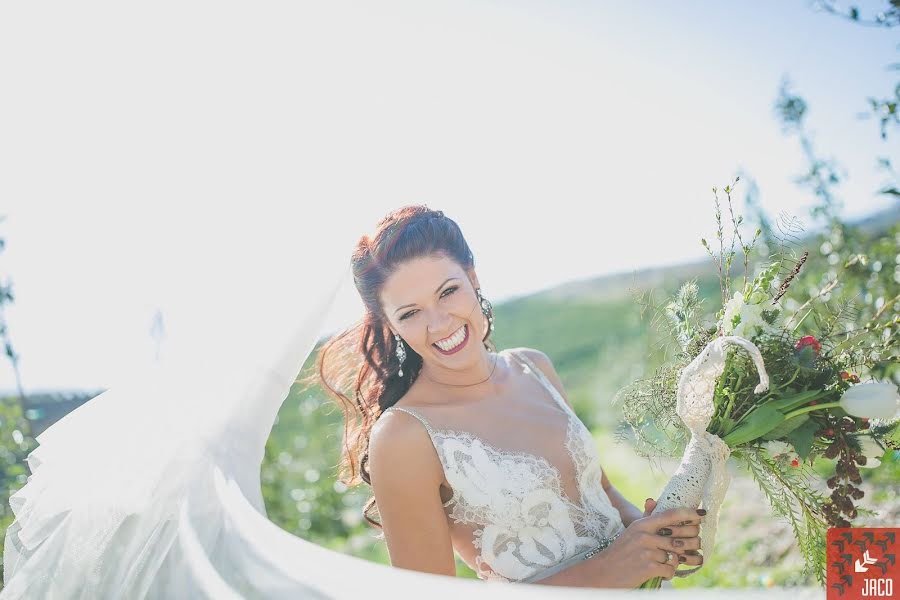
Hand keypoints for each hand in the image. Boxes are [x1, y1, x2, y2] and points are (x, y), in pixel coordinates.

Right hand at [587, 507, 704, 587]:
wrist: (603, 572)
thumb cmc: (620, 551)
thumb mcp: (631, 532)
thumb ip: (646, 518)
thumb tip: (652, 500)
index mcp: (642, 524)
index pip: (671, 515)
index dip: (689, 514)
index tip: (702, 514)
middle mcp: (645, 536)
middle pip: (680, 537)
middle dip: (693, 542)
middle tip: (697, 544)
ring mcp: (647, 552)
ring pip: (676, 556)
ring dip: (678, 561)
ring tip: (672, 562)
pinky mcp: (649, 568)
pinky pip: (670, 570)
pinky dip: (668, 574)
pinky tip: (661, 573)